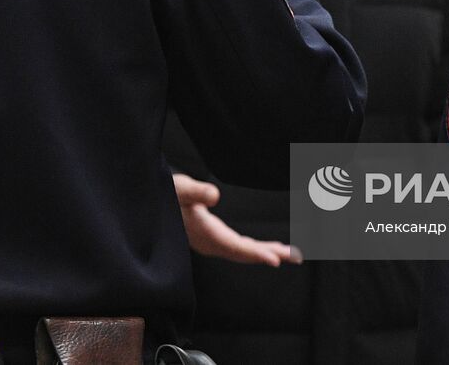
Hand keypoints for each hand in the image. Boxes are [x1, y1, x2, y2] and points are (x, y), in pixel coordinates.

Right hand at [173, 173, 302, 266]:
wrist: (151, 203)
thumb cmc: (166, 192)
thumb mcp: (179, 188)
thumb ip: (196, 191)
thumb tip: (215, 195)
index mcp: (205, 234)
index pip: (235, 247)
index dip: (257, 253)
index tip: (277, 260)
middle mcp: (210, 243)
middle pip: (244, 253)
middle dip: (270, 255)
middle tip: (297, 256)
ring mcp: (211, 242)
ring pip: (243, 251)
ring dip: (265, 252)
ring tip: (291, 253)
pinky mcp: (212, 238)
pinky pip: (238, 247)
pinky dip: (255, 249)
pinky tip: (268, 249)